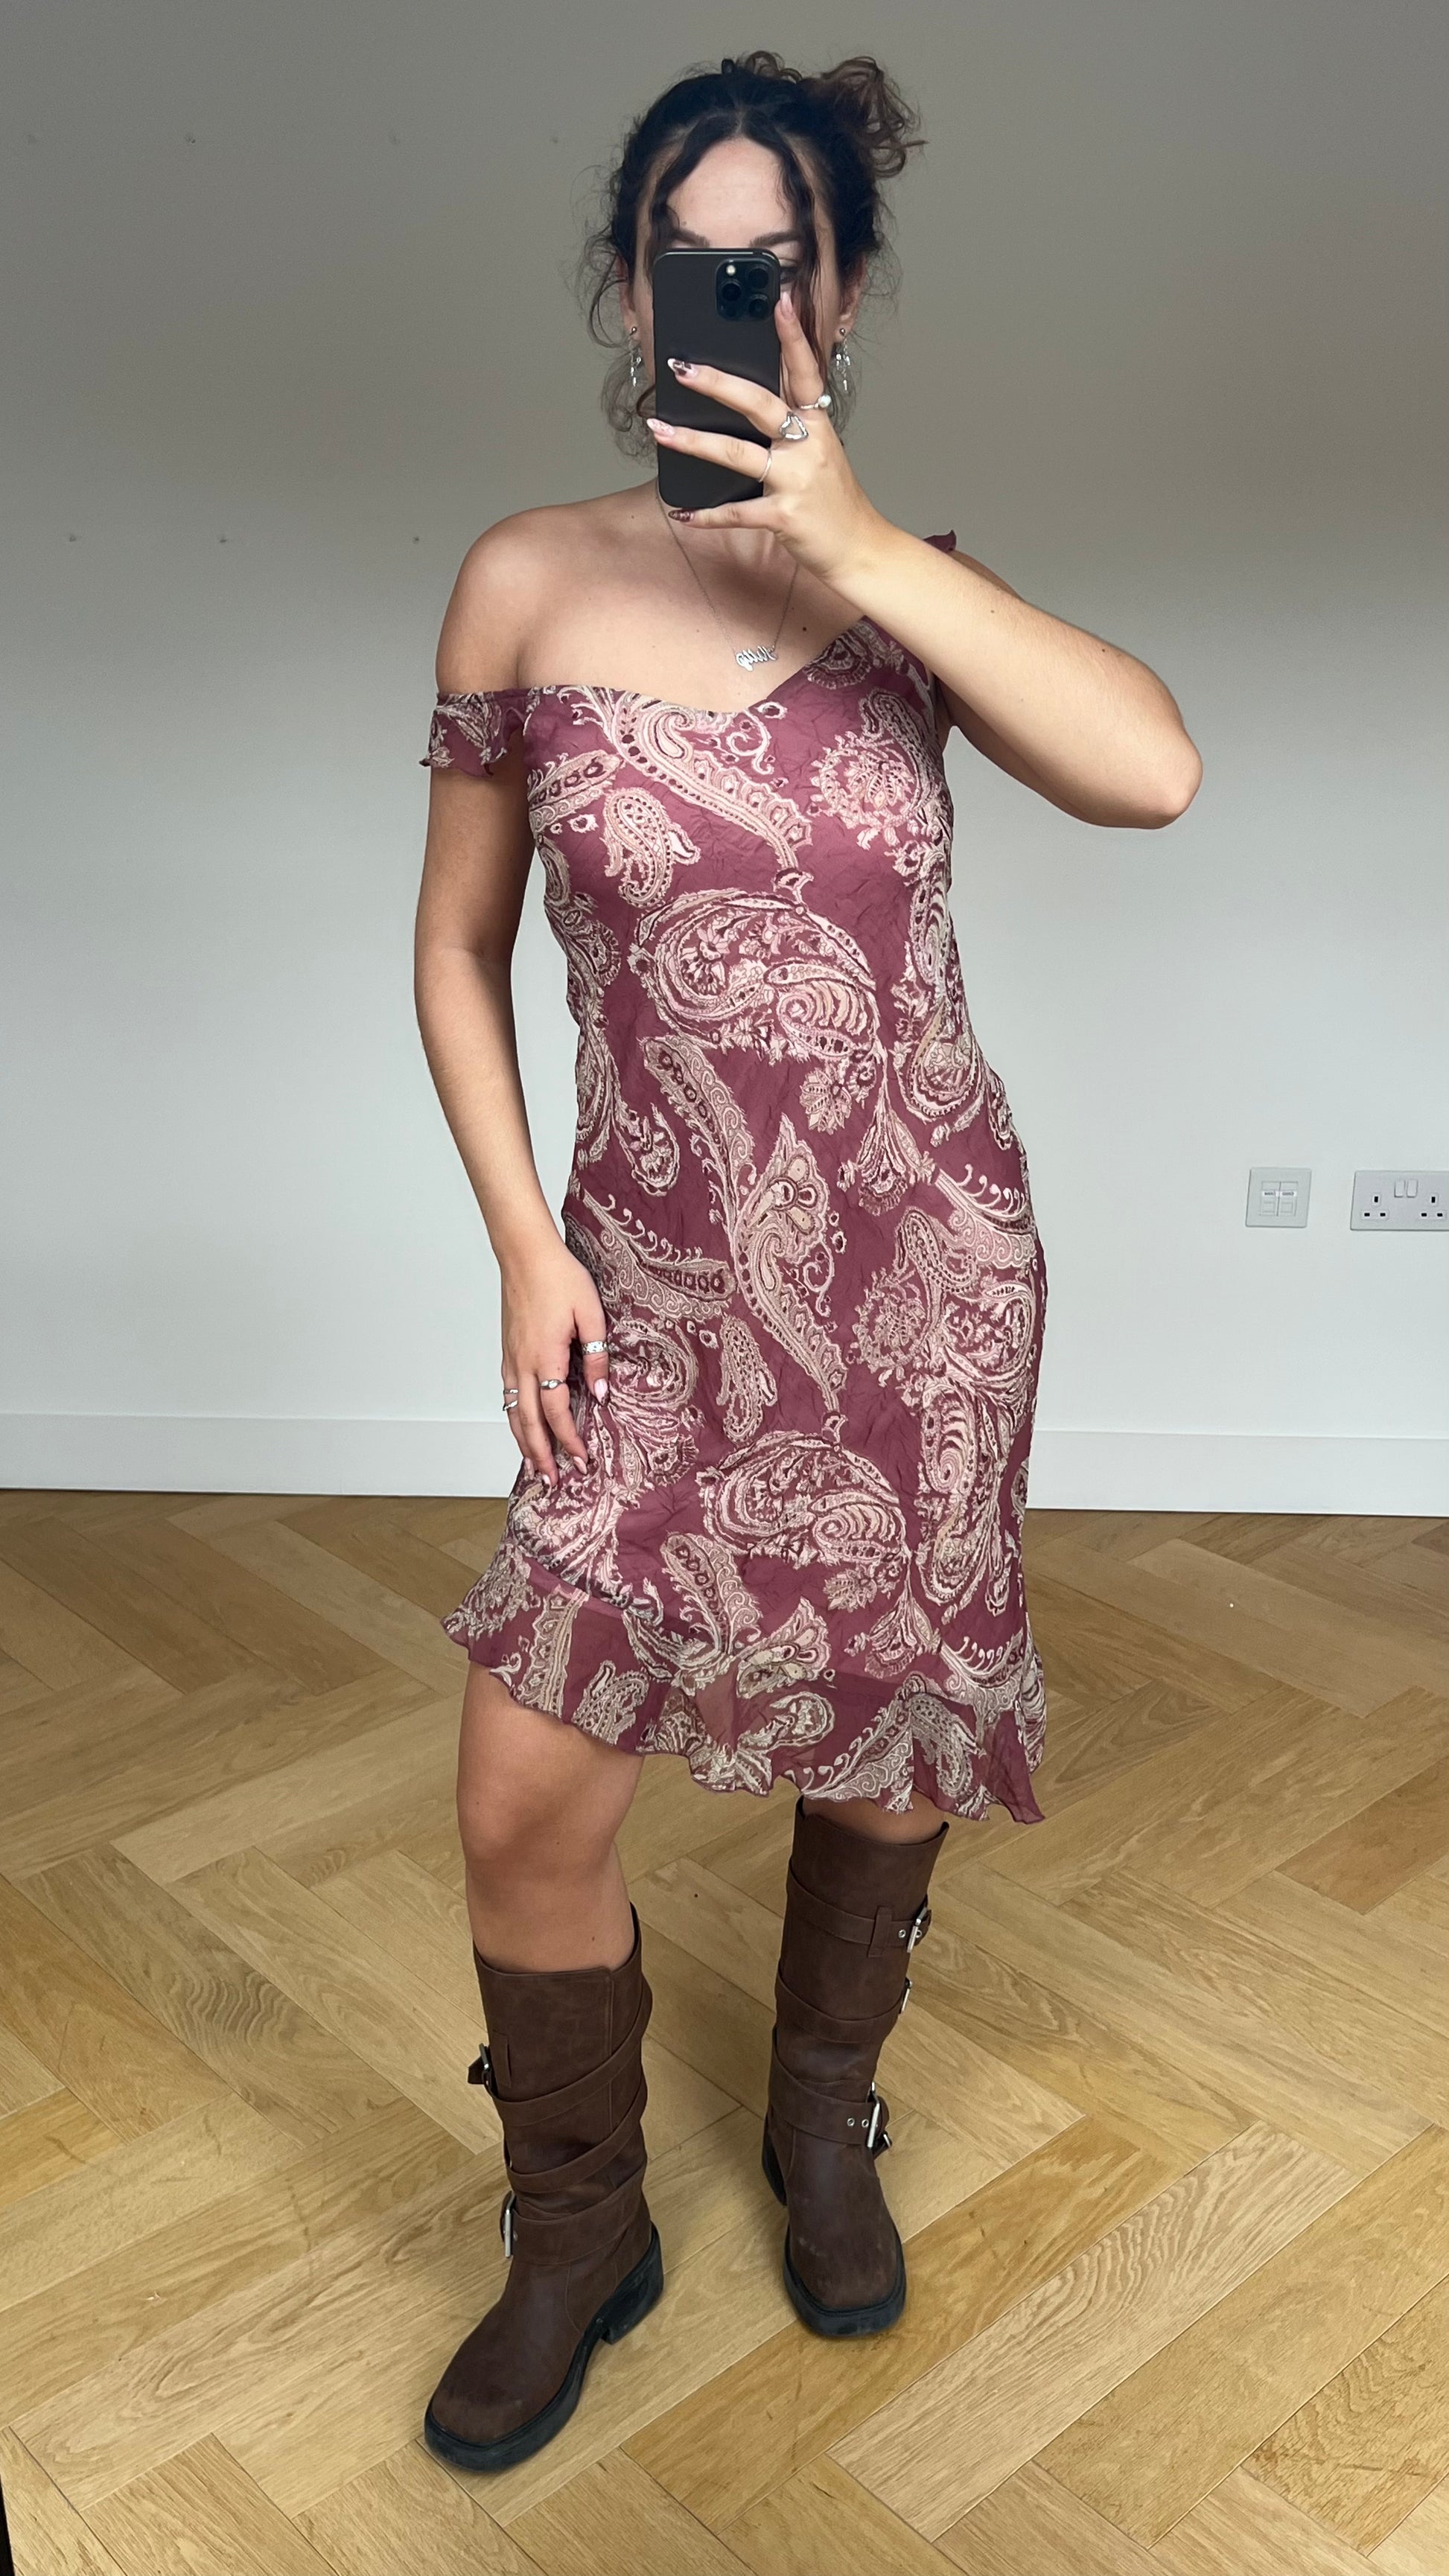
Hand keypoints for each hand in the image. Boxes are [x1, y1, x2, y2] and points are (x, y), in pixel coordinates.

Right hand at [499, 1238, 609, 1488]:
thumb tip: (602, 1394)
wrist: (524, 1252)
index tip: (581, 1460)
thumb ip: (597, 1357)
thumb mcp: (590, 1314)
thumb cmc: (560, 1277)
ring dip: (523, 1443)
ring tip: (534, 1467)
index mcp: (545, 1357)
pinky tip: (521, 1427)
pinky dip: (513, 1419)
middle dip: (540, 1455)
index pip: (556, 1412)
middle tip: (552, 1482)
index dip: (569, 1440)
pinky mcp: (507, 1351)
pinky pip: (507, 1395)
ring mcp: (510, 1358)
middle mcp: (521, 1364)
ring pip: (512, 1412)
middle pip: (527, 1422)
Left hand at [646, 286, 887, 589]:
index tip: (780, 301)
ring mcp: (796, 480)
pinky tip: (683, 512)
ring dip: (693, 441)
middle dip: (716, 383)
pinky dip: (707, 515)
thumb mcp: (820, 454)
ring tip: (660, 430)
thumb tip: (743, 408)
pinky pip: (737, 512)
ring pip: (736, 454)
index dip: (793, 337)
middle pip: (758, 403)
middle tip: (681, 367)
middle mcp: (808, 446)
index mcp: (817, 425)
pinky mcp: (785, 515)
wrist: (860, 549)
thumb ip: (791, 429)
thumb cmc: (834, 501)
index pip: (804, 372)